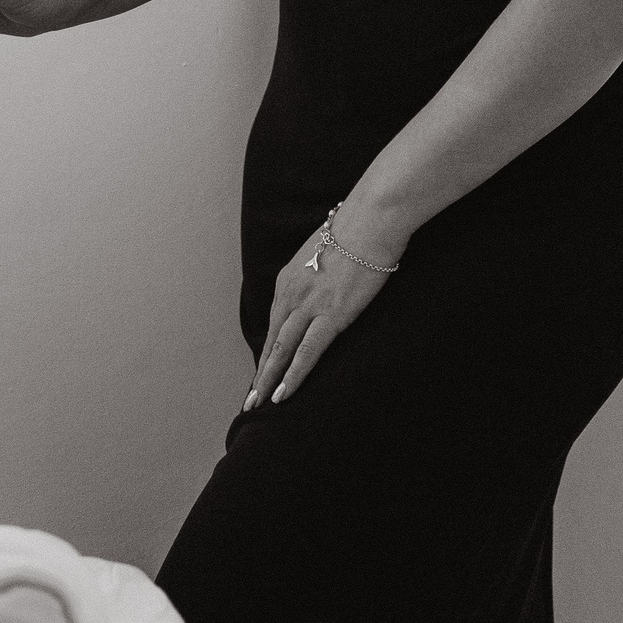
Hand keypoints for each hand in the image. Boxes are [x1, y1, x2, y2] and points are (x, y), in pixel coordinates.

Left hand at [246, 195, 411, 410]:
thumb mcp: (325, 251)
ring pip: (282, 351)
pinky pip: (306, 352)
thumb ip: (318, 272)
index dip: (267, 350)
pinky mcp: (330, 315)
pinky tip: (284, 394)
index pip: (274, 322)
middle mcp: (291, 293)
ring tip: (260, 403)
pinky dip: (293, 375)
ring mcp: (309, 305)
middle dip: (260, 372)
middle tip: (250, 399)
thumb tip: (324, 280)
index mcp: (289, 278)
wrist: (372, 219)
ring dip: (269, 379)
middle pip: (272, 341)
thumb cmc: (357, 228)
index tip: (261, 370)